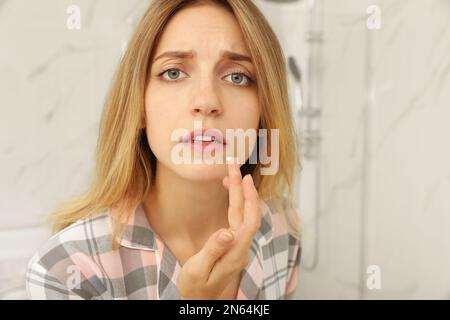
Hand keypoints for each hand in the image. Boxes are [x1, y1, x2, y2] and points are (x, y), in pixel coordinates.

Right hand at [176, 157, 262, 298]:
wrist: (201, 301)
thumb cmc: (197, 287)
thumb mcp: (198, 270)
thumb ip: (213, 250)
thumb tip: (228, 231)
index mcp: (235, 252)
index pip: (249, 220)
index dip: (249, 198)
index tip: (244, 178)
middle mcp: (240, 246)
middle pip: (247, 213)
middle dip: (242, 188)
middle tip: (233, 165)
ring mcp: (237, 245)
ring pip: (242, 214)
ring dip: (238, 193)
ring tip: (230, 174)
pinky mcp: (231, 244)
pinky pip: (236, 218)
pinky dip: (234, 203)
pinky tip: (229, 194)